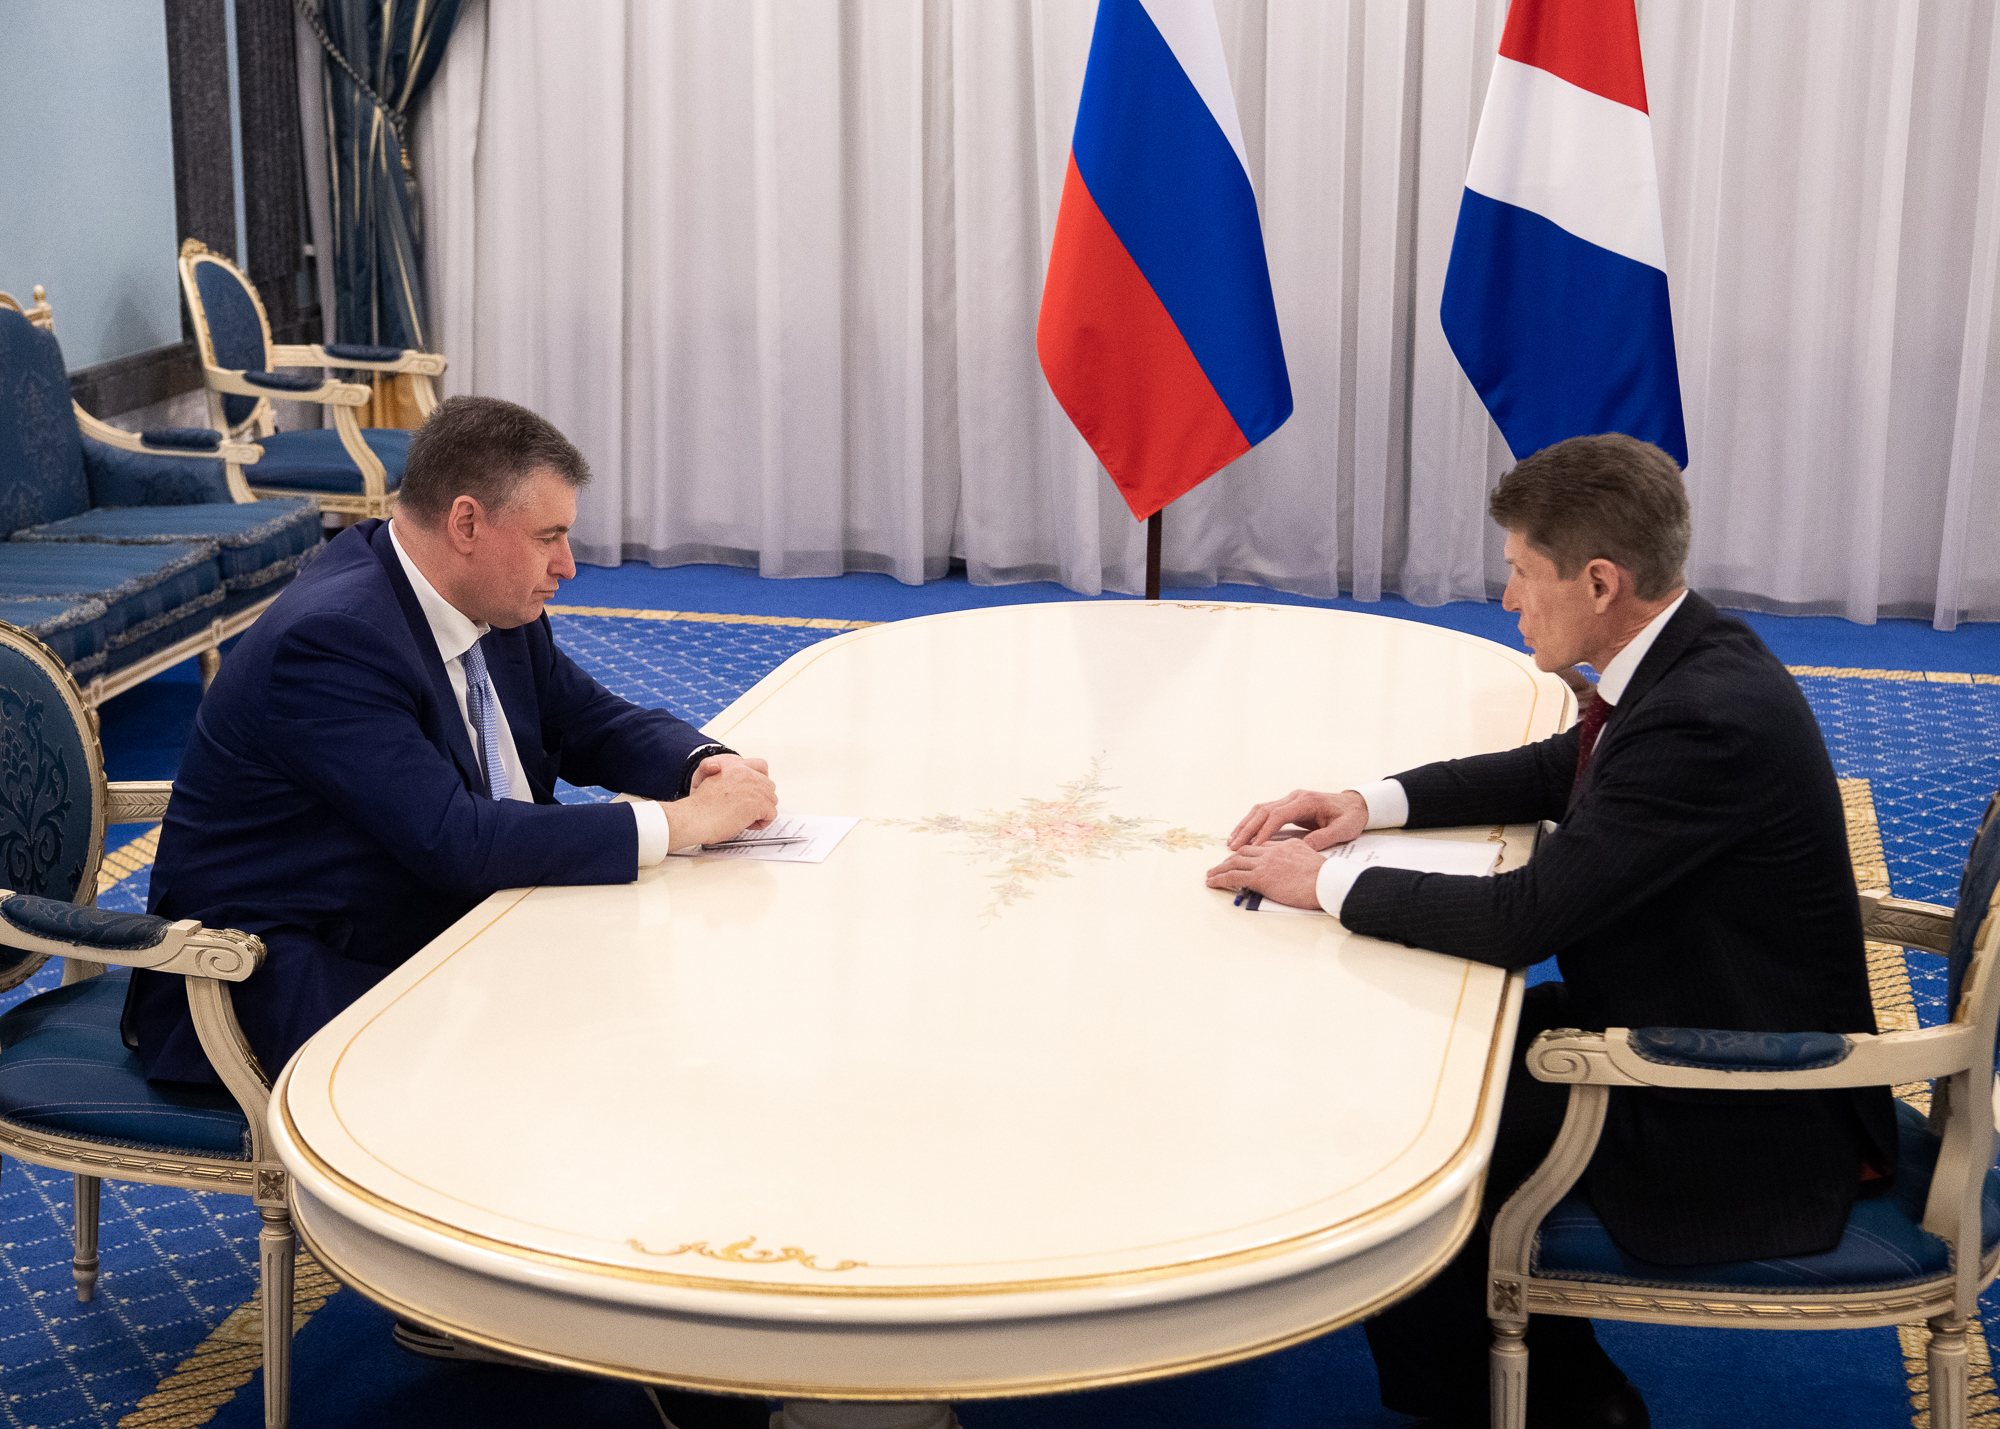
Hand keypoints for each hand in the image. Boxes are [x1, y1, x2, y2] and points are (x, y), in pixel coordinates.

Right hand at [669, 757, 777, 848]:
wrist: (694, 817)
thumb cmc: (699, 806)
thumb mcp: (712, 781)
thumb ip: (731, 780)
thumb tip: (744, 790)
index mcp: (734, 765)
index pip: (761, 766)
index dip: (760, 781)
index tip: (753, 793)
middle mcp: (746, 773)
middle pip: (769, 786)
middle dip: (761, 800)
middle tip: (745, 810)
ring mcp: (754, 787)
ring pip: (771, 801)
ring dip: (760, 812)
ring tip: (743, 818)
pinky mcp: (758, 803)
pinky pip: (771, 815)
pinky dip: (761, 823)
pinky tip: (746, 824)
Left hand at [1205, 838, 1328, 909]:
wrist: (1327, 882)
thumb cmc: (1327, 877)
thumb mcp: (1314, 859)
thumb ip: (1302, 857)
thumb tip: (1298, 865)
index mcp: (1286, 846)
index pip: (1262, 845)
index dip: (1249, 851)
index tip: (1241, 857)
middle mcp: (1272, 851)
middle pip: (1245, 851)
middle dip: (1230, 858)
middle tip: (1220, 865)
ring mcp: (1265, 863)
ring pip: (1234, 862)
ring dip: (1219, 869)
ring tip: (1210, 875)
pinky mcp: (1260, 878)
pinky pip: (1233, 877)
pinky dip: (1219, 879)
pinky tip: (1212, 883)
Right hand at [1227, 788, 1368, 849]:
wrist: (1355, 805)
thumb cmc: (1350, 817)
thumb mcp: (1343, 830)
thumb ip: (1324, 838)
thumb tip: (1303, 847)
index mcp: (1306, 801)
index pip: (1278, 815)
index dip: (1264, 831)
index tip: (1254, 846)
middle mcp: (1294, 797)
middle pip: (1263, 810)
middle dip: (1247, 828)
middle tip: (1234, 846)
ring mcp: (1290, 800)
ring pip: (1260, 810)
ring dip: (1245, 825)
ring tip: (1232, 841)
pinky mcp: (1288, 806)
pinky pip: (1265, 813)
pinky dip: (1252, 823)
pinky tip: (1244, 835)